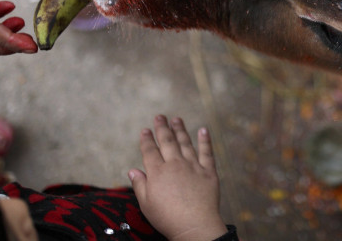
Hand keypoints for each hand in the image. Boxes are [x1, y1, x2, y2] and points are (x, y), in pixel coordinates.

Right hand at [129, 115, 227, 240]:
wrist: (194, 225)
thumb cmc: (167, 217)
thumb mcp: (146, 204)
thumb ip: (140, 185)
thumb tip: (132, 170)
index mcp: (158, 172)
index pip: (150, 151)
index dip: (147, 139)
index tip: (145, 129)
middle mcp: (175, 164)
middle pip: (167, 141)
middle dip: (162, 127)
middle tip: (160, 116)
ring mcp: (193, 166)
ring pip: (185, 143)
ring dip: (180, 129)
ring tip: (177, 119)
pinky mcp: (208, 171)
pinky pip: (207, 152)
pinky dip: (205, 140)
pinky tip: (203, 130)